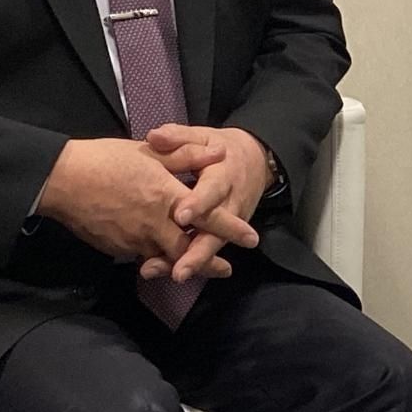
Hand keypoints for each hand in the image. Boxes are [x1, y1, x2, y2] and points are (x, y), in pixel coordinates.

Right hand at [36, 137, 226, 265]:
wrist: (61, 180)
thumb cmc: (106, 160)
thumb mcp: (150, 152)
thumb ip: (186, 155)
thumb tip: (219, 153)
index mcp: (166, 197)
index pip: (208, 218)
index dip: (232, 229)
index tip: (252, 238)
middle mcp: (154, 224)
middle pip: (189, 250)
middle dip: (209, 262)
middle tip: (227, 268)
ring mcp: (134, 240)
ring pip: (165, 258)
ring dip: (181, 263)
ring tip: (193, 266)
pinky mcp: (116, 248)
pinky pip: (142, 256)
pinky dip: (154, 258)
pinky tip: (159, 257)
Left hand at [139, 124, 269, 282]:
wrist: (257, 161)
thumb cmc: (221, 148)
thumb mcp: (203, 136)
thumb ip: (179, 138)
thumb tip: (154, 136)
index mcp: (224, 175)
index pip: (212, 190)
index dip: (198, 204)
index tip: (180, 216)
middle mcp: (231, 203)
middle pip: (217, 231)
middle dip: (198, 252)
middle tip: (179, 270)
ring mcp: (231, 222)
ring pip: (213, 245)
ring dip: (194, 263)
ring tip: (172, 276)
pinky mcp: (225, 232)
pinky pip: (209, 249)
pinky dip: (192, 262)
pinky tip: (168, 273)